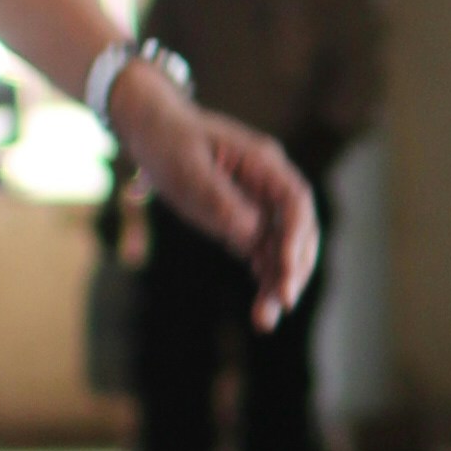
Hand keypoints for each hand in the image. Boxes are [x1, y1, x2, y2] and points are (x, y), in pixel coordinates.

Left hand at [113, 73, 319, 323]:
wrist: (152, 128)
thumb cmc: (169, 141)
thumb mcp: (187, 168)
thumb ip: (219, 200)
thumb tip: (251, 235)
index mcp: (262, 162)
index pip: (295, 200)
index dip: (297, 236)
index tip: (287, 268)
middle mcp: (268, 184)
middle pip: (298, 229)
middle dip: (295, 268)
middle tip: (284, 302)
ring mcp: (258, 203)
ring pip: (281, 248)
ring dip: (278, 283)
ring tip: (266, 321)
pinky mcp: (243, 220)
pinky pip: (261, 254)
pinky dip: (263, 280)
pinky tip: (262, 309)